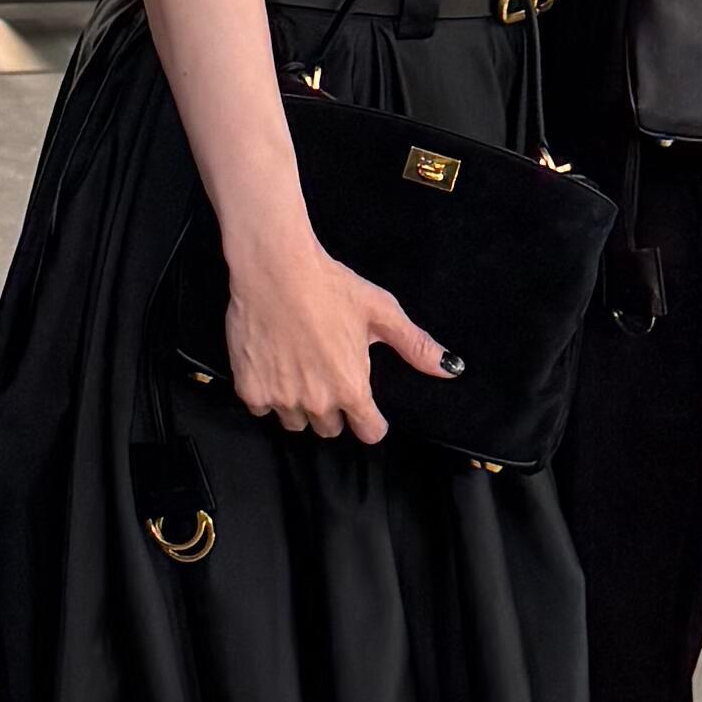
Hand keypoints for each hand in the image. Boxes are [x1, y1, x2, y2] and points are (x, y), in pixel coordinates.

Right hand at [220, 218, 448, 444]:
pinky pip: (262, 409)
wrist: (275, 269)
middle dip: (333, 408)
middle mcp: (317, 402)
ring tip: (299, 368)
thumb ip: (415, 346)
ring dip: (299, 404)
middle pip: (330, 428)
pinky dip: (267, 394)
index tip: (365, 407)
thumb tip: (452, 368)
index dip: (370, 420)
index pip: (369, 432)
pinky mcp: (250, 390)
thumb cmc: (331, 287)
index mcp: (352, 388)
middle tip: (326, 373)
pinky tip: (273, 364)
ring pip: (295, 422)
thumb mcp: (381, 312)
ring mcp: (281, 399)